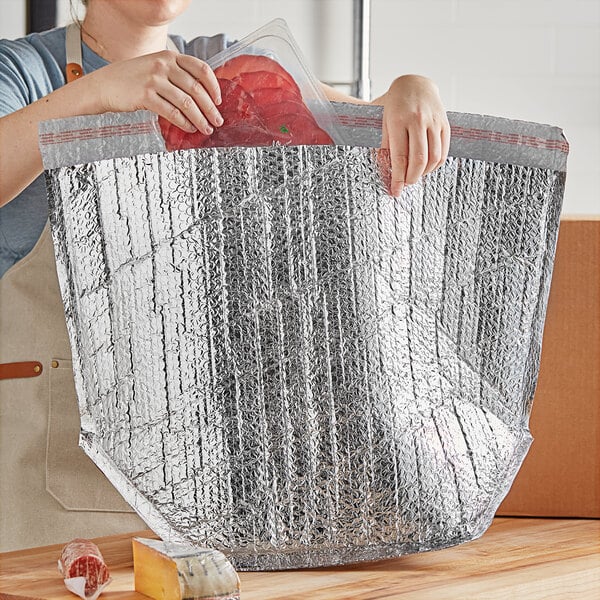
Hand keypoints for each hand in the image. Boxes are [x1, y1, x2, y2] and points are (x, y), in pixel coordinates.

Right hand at [86, 50, 222, 133]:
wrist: (105, 85)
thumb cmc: (132, 79)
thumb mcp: (156, 68)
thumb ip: (176, 75)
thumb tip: (202, 94)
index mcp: (170, 56)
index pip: (201, 68)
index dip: (213, 86)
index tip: (219, 100)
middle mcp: (163, 65)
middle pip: (196, 88)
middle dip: (210, 108)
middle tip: (217, 121)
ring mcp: (154, 79)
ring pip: (186, 102)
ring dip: (200, 119)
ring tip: (206, 129)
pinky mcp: (145, 96)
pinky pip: (172, 112)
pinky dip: (184, 122)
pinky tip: (189, 128)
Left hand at [374, 75, 449, 195]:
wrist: (414, 84)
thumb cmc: (394, 106)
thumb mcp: (383, 123)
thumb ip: (385, 147)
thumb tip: (387, 173)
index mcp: (398, 120)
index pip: (399, 157)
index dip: (398, 178)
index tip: (396, 191)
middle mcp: (418, 120)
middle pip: (419, 159)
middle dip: (412, 178)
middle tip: (405, 184)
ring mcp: (434, 121)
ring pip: (434, 157)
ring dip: (424, 173)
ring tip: (415, 176)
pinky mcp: (445, 124)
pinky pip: (443, 151)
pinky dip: (435, 164)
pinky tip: (427, 167)